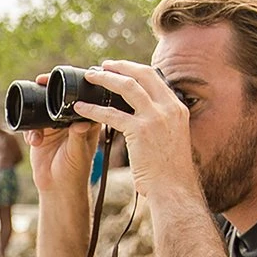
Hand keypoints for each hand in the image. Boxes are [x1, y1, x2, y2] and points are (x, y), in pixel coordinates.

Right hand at [24, 73, 101, 192]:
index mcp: (87, 120)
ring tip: (35, 125)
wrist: (58, 189)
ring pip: (43, 108)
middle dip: (49, 90)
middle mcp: (71, 120)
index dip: (74, 83)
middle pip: (59, 96)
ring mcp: (55, 126)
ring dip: (36, 110)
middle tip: (41, 81)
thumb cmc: (75, 173)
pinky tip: (33, 142)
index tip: (62, 77)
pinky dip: (29, 131)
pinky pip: (31, 125)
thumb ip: (79, 136)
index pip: (82, 95)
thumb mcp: (78, 153)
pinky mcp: (41, 134)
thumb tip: (82, 121)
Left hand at [72, 61, 197, 201]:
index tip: (120, 69)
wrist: (174, 190)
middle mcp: (168, 108)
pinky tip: (80, 108)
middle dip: (119, 67)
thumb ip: (162, 123)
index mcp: (177, 108)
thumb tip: (148, 118)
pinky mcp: (140, 131)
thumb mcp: (172, 139)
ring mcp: (155, 118)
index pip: (155, 78)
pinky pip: (111, 114)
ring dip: (105, 79)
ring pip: (126, 87)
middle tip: (102, 66)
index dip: (134, 70)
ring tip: (89, 78)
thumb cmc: (170, 172)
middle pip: (141, 74)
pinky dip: (93, 109)